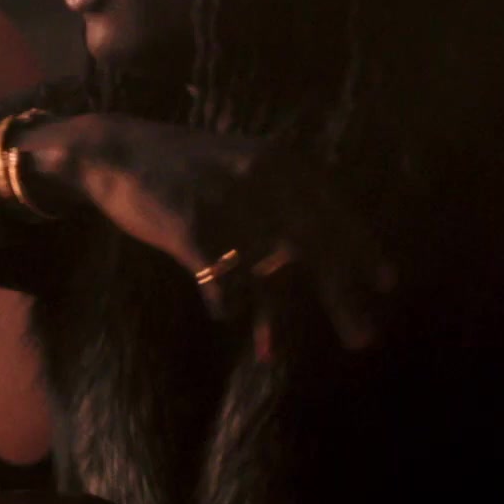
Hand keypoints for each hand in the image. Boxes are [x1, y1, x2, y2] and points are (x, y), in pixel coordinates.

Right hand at [24, 114, 394, 350]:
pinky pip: (220, 278)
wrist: (117, 151)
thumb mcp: (246, 163)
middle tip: (363, 338)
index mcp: (282, 161)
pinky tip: (224, 317)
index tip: (386, 283)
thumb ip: (285, 194)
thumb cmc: (188, 167)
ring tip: (274, 353)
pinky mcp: (191, 224)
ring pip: (267, 271)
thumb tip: (324, 247)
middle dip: (340, 295)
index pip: (335, 210)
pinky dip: (226, 303)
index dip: (362, 248)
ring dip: (274, 318)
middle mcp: (262, 176)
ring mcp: (227, 200)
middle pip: (314, 245)